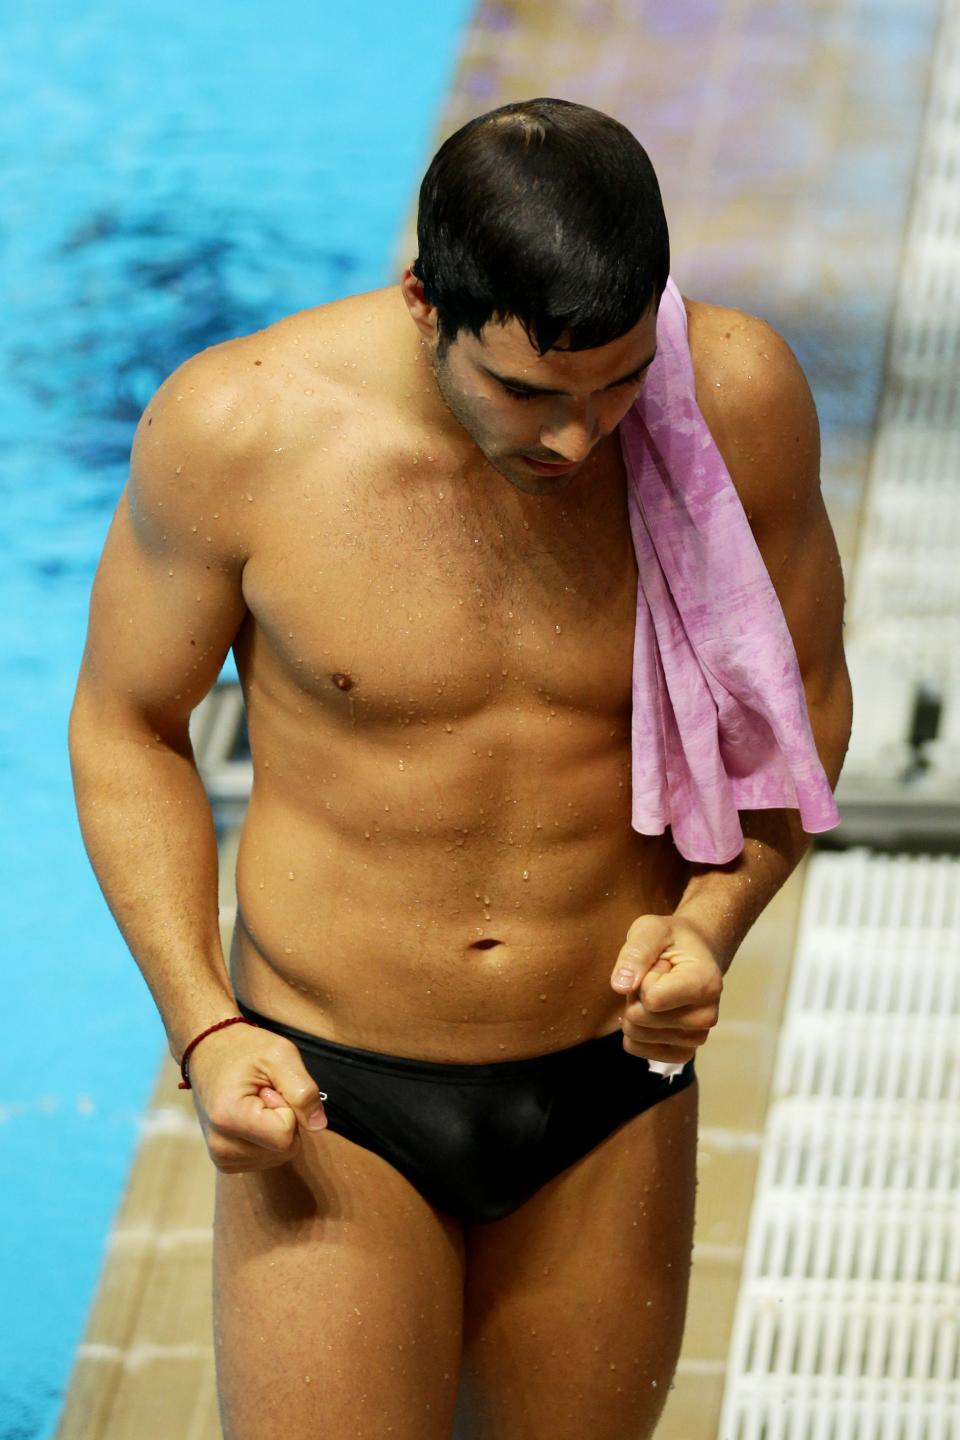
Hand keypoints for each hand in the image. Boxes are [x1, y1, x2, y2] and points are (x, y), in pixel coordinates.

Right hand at [185, 1023, 328, 1172]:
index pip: (285, 1136)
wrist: (209, 1052)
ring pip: (279, 1156)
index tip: (269, 1088)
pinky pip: (267, 1159)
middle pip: (284, 1150)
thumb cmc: (245, 1049)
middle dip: (284, 1119)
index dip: (289, 1108)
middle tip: (264, 1093)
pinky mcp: (225, 1162)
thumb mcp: (281, 1055)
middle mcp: (221, 1146)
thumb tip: (319, 1125)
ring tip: (255, 1102)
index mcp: (229, 1118)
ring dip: (276, 1128)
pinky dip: (267, 1138)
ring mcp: (221, 1158)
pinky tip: (251, 1116)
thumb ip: (303, 1090)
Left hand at [609, 914, 723, 1066]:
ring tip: (657, 989)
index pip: (651, 998)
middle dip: (636, 994)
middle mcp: (706, 1017)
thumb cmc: (671, 940)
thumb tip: (620, 986)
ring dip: (636, 1009)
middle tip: (655, 976)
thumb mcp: (651, 929)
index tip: (660, 964)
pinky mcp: (682, 1052)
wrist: (694, 955)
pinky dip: (635, 1029)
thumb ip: (635, 952)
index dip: (643, 977)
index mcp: (706, 985)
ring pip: (636, 1035)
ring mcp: (696, 1038)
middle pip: (640, 1019)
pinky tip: (653, 1010)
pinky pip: (637, 1048)